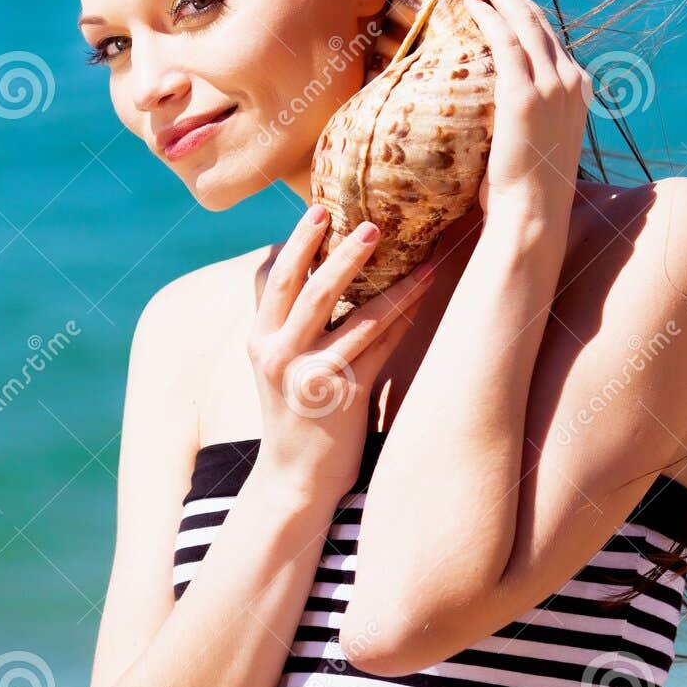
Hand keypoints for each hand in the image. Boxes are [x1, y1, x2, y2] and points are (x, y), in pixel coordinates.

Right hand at [248, 204, 435, 504]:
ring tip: (415, 251)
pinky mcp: (342, 396)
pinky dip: (404, 317)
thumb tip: (286, 259)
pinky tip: (425, 293)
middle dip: (339, 251)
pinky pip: (380, 346)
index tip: (319, 207)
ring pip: (354, 316)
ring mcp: (310, 375)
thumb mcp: (274, 363)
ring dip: (389, 280)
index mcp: (260, 338)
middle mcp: (279, 353)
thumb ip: (281, 318)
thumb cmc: (294, 412)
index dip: (297, 242)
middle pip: (308, 289)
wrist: (294, 479)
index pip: (274, 278)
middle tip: (369, 220)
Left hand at [466, 0, 592, 227]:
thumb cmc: (526, 187)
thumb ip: (526, 112)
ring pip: (524, 22)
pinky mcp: (527, 96)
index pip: (548, 36)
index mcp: (577, 89)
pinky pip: (506, 43)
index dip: (522, 7)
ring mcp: (553, 87)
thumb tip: (497, 100)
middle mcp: (571, 81)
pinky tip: (471, 3)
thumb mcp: (535, 140)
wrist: (533, 214)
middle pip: (538, 19)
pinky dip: (489, 18)